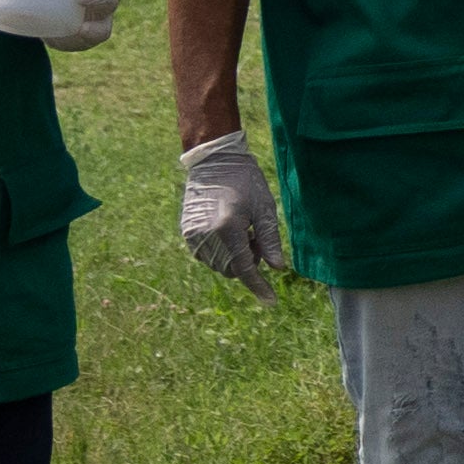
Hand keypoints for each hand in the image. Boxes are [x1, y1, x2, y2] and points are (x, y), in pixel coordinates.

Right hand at [176, 135, 287, 294]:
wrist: (215, 162)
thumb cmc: (246, 182)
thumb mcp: (265, 209)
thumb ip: (270, 240)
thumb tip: (278, 268)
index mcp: (227, 229)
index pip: (244, 268)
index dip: (258, 286)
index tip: (271, 301)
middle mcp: (206, 235)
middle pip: (232, 269)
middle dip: (248, 262)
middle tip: (256, 237)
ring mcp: (192, 235)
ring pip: (219, 264)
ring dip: (234, 256)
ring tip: (242, 229)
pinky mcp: (186, 232)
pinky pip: (207, 255)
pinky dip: (221, 250)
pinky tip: (228, 229)